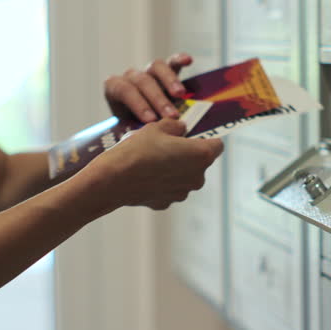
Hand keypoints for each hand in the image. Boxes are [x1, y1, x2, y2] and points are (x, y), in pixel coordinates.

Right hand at [82, 118, 223, 210]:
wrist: (113, 179)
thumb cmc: (137, 150)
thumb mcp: (156, 127)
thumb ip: (175, 126)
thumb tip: (182, 128)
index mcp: (201, 155)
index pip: (217, 145)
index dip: (207, 138)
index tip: (194, 135)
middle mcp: (198, 177)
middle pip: (200, 161)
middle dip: (188, 153)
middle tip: (167, 145)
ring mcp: (183, 192)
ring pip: (185, 176)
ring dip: (176, 168)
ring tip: (153, 160)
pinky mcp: (168, 202)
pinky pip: (170, 188)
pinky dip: (162, 182)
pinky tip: (146, 176)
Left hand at [104, 53, 192, 122]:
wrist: (139, 122)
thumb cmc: (132, 128)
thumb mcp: (127, 130)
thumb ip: (134, 130)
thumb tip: (144, 139)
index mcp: (115, 89)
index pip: (124, 90)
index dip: (138, 104)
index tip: (151, 120)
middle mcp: (131, 77)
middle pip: (143, 81)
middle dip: (158, 99)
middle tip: (171, 116)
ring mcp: (148, 72)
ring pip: (157, 67)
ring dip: (169, 81)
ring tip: (181, 95)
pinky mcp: (166, 70)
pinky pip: (172, 62)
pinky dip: (180, 60)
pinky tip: (188, 61)